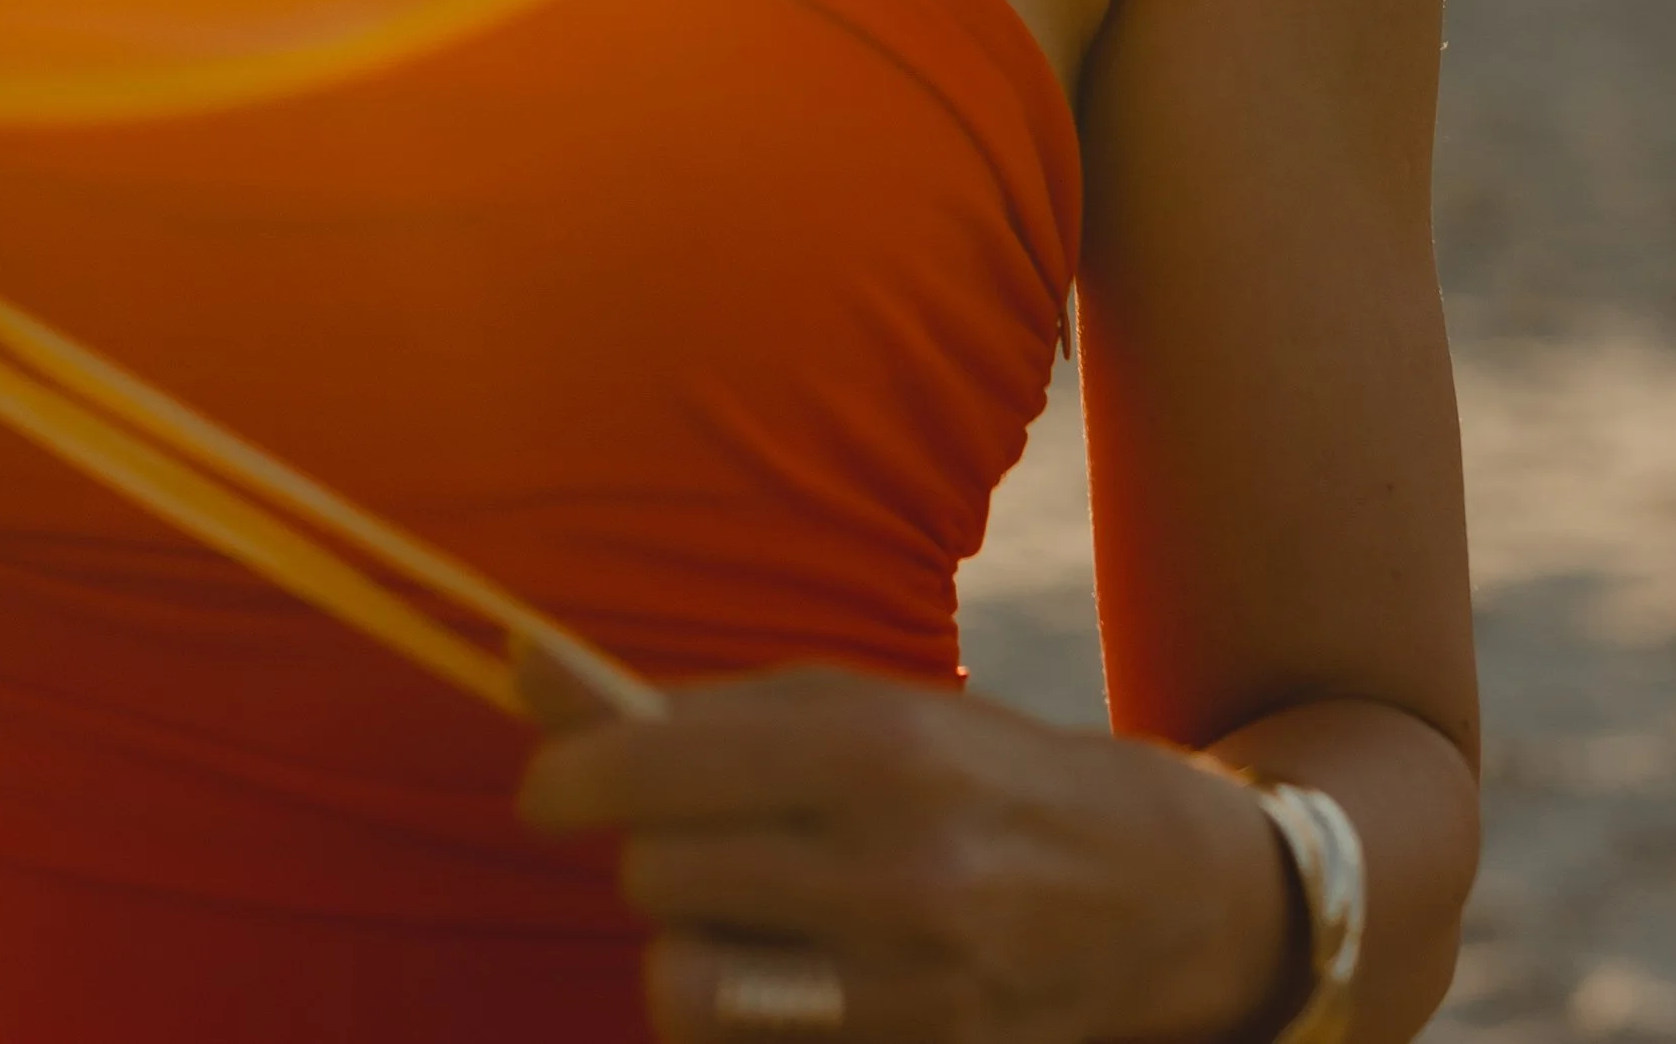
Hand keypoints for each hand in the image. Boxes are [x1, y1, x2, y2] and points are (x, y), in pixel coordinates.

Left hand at [520, 660, 1294, 1043]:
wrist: (1154, 894)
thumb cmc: (975, 772)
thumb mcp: (850, 703)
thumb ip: (690, 707)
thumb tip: (521, 667)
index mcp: (875, 748)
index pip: (654, 773)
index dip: (570, 779)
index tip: (551, 786)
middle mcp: (892, 871)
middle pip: (655, 881)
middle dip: (652, 853)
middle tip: (699, 837)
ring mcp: (906, 990)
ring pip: (678, 989)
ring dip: (683, 949)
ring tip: (736, 915)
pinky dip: (739, 1018)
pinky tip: (789, 974)